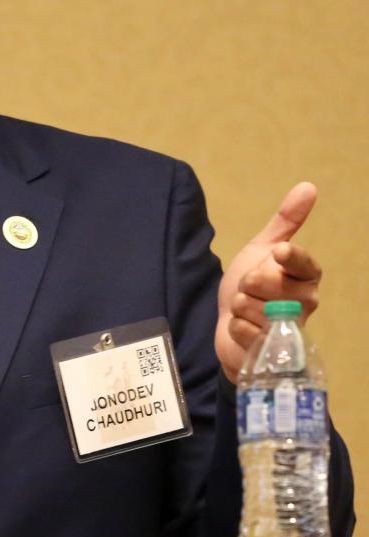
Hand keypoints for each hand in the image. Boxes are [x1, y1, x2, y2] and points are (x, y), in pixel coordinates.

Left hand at [215, 182, 321, 382]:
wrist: (228, 323)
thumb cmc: (248, 286)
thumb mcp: (261, 250)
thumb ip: (285, 222)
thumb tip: (308, 186)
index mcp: (306, 275)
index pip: (304, 263)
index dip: (289, 258)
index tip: (276, 253)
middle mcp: (305, 302)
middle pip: (270, 284)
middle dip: (248, 284)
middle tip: (248, 289)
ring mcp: (290, 328)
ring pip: (253, 307)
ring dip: (239, 306)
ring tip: (245, 310)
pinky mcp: (272, 351)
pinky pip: (245, 330)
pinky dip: (235, 327)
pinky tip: (242, 328)